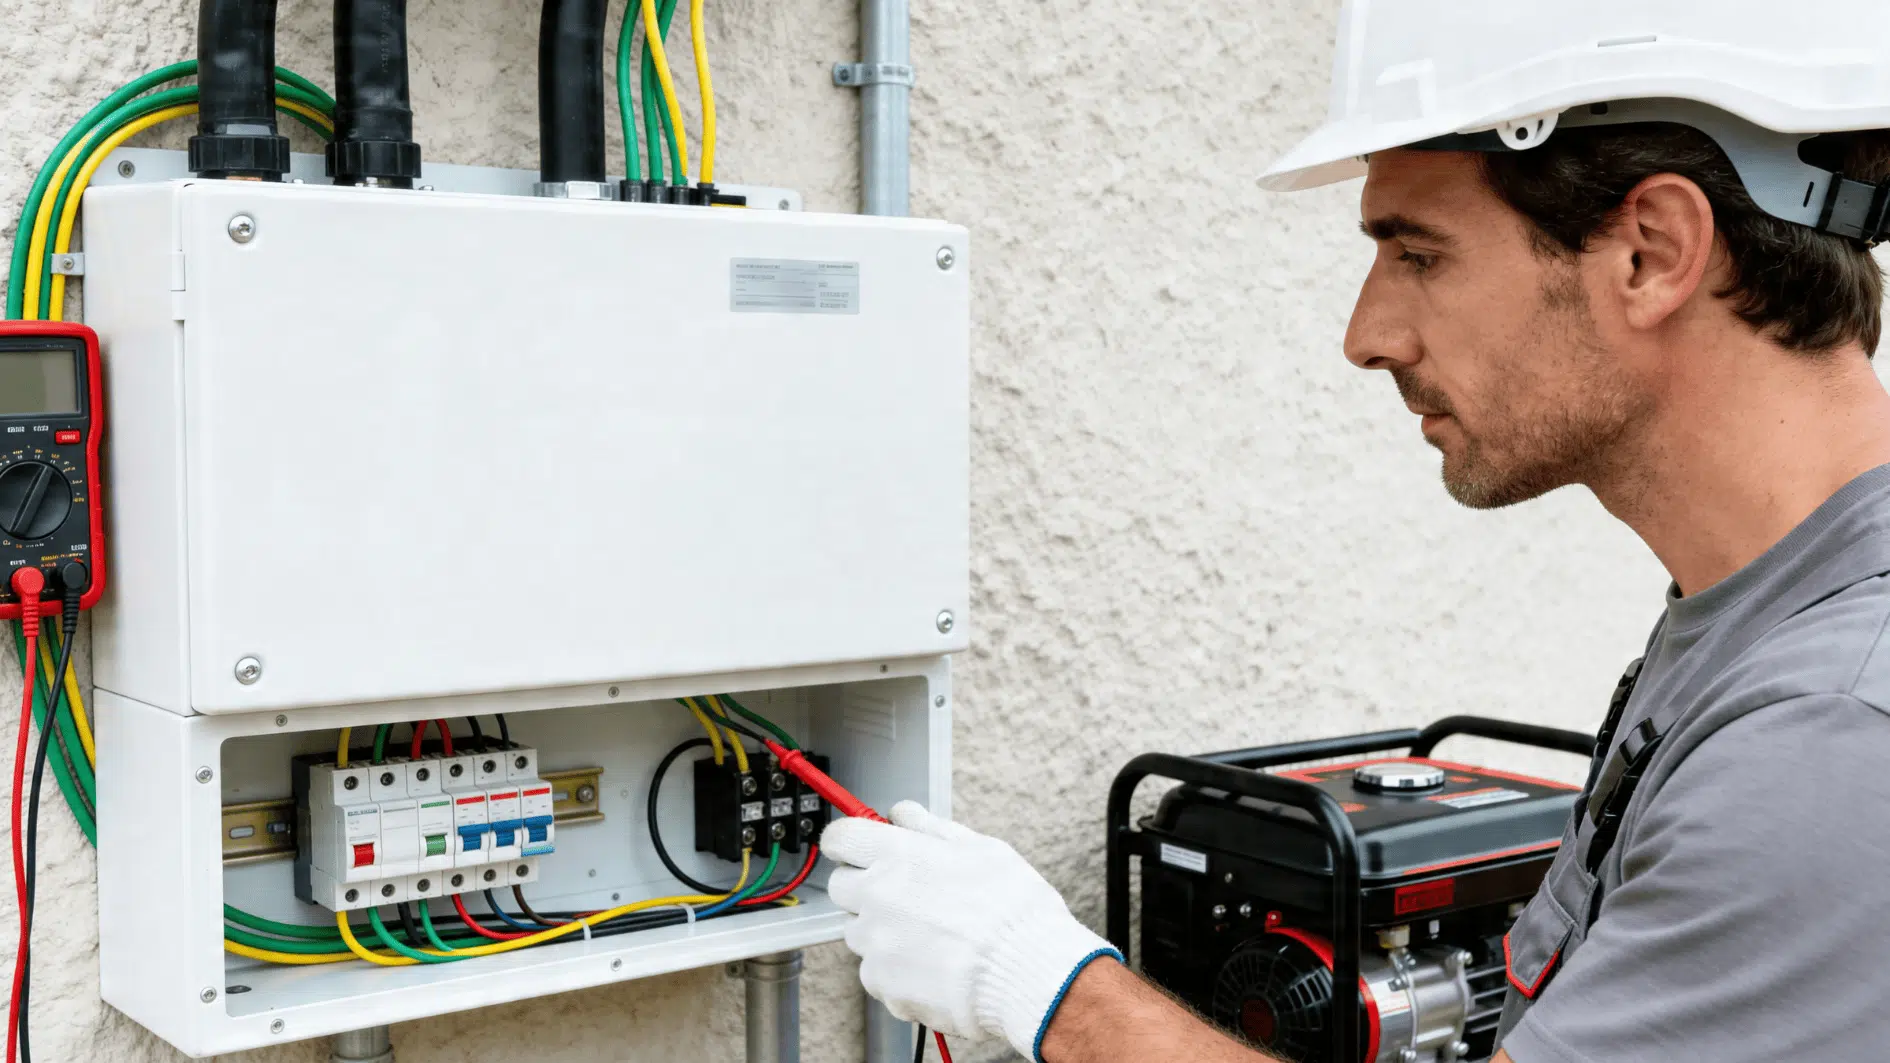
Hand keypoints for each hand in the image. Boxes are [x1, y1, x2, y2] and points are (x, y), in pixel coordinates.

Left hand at [822, 802, 1120, 1060]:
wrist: (1030, 975)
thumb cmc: (1015, 911)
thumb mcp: (983, 849)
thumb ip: (932, 828)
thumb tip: (904, 814)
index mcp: (899, 856)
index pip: (841, 837)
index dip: (848, 841)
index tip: (856, 848)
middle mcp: (878, 896)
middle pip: (841, 886)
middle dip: (865, 887)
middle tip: (904, 895)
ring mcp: (876, 942)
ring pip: (858, 931)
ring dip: (881, 930)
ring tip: (928, 936)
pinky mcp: (882, 982)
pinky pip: (874, 970)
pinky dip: (895, 969)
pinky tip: (932, 965)